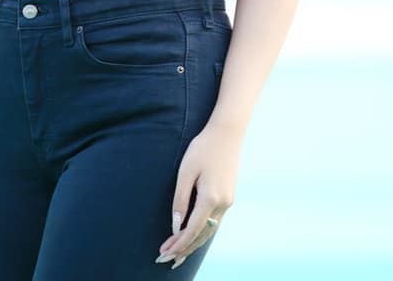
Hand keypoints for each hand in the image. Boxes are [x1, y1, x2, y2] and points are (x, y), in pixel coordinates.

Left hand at [155, 123, 240, 268]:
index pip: (192, 230)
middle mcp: (223, 204)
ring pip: (210, 231)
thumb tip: (176, 225)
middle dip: (184, 249)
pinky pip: (214, 222)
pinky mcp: (229, 197)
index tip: (163, 253)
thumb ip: (181, 199)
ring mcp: (228, 201)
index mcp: (211, 198)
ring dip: (194, 243)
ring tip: (178, 254)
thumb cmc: (202, 148)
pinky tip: (194, 236)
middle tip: (166, 260)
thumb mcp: (186, 171)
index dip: (177, 244)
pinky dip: (202, 233)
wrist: (227, 133)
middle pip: (202, 236)